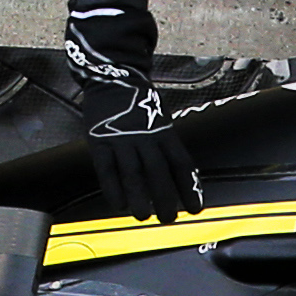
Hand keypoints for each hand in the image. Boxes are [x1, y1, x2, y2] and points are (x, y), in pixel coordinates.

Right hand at [76, 68, 200, 223]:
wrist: (113, 77)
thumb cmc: (139, 103)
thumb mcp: (160, 119)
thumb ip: (166, 144)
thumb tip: (179, 175)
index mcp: (164, 132)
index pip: (181, 164)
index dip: (189, 188)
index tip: (196, 208)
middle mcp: (145, 136)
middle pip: (159, 172)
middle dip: (165, 198)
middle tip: (169, 219)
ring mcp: (122, 138)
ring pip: (133, 173)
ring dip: (139, 197)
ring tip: (144, 216)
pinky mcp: (100, 141)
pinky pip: (107, 169)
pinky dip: (113, 188)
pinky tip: (119, 204)